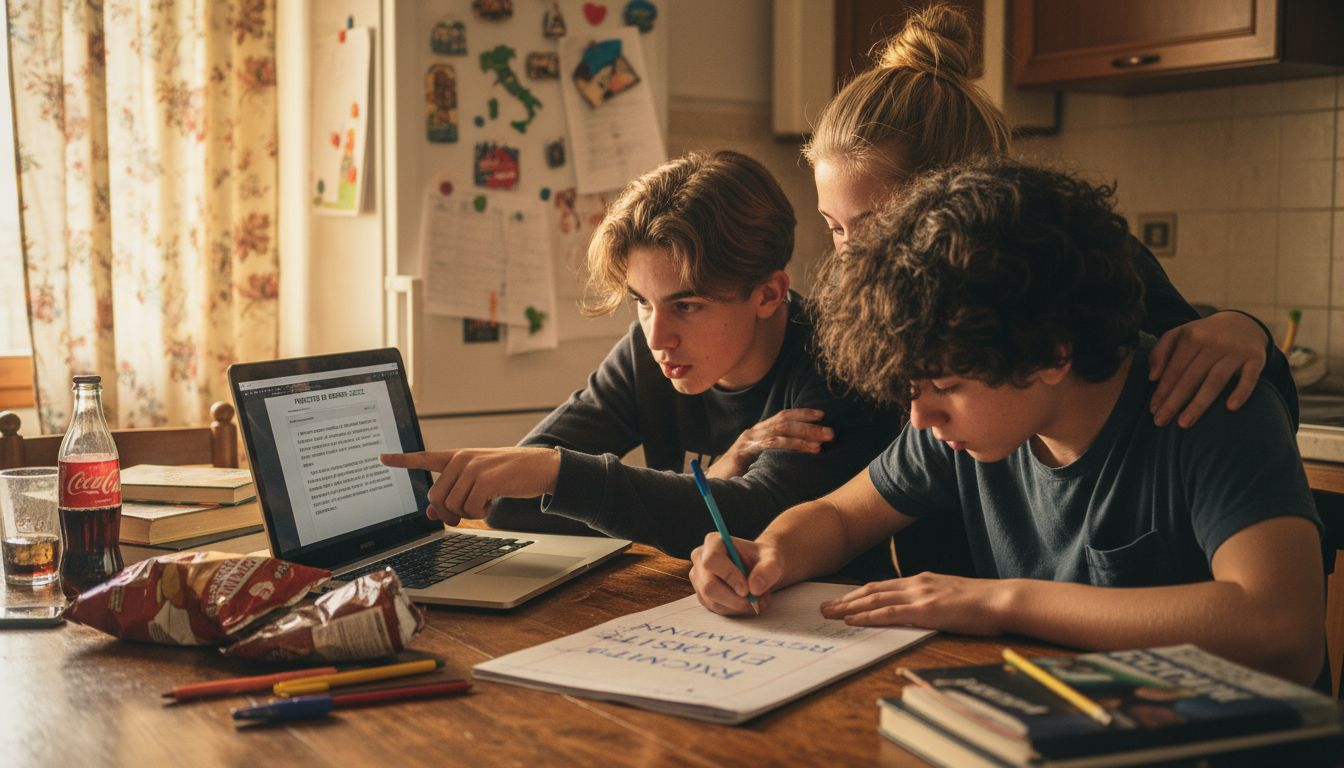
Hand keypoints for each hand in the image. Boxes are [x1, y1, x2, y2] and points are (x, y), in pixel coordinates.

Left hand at [380, 447, 560, 523]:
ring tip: (484, 503)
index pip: (425, 457)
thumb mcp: (479, 482)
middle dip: (447, 513)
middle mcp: (462, 459)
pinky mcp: (486, 478)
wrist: (540, 467)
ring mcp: (473, 467)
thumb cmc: (509, 475)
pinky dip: (480, 513)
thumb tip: (429, 512)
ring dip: (468, 512)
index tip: (382, 458)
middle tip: (463, 515)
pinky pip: (470, 507)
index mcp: (458, 457)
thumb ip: (453, 493)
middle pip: (435, 497)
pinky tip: (491, 503)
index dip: (402, 460)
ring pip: (452, 505)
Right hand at [689, 532, 779, 614]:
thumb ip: (768, 570)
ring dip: (738, 606)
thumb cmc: (764, 560)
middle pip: (709, 585)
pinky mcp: (704, 595)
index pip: (712, 560)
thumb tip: (754, 588)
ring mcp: (700, 579)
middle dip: (735, 599)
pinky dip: (735, 610)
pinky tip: (748, 603)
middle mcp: (701, 559)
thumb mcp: (773, 560)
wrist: (761, 570)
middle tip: (756, 601)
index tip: (747, 590)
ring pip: (713, 601)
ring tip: (758, 600)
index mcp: (714, 542)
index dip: (728, 576)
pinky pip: (716, 609)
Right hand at [705, 409, 832, 479]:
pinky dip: (794, 445)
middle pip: (785, 421)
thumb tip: (794, 459)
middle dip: (810, 425)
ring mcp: (747, 441)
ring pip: (781, 430)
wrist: (710, 486)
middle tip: (831, 432)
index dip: (801, 413)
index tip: (821, 414)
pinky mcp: (744, 451)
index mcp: (756, 434)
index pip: (781, 417)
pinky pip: (772, 444)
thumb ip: (770, 458)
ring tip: (824, 442)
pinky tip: (809, 450)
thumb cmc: (734, 478)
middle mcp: (752, 433)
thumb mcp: (756, 464)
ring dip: (806, 434)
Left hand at [819, 572, 1012, 634]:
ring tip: (829, 613)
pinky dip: (867, 616)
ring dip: (849, 607)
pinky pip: (889, 613)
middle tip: (824, 606)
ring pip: (874, 599)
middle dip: (846, 599)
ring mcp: (919, 595)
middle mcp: (916, 583)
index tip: (842, 599)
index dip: (859, 593)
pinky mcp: (925, 610)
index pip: (882, 586)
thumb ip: (932, 600)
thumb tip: (920, 610)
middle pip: (871, 590)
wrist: (1002, 599)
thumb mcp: (952, 597)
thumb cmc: (983, 603)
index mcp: (922, 580)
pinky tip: (852, 620)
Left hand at [1148, 312, 1267, 427]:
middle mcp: (1213, 343)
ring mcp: (1236, 351)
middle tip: (1161, 422)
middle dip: (1174, 402)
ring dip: (1199, 404)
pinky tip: (1230, 408)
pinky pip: (1249, 378)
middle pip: (1190, 378)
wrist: (1243, 322)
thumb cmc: (1204, 335)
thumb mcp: (1179, 335)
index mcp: (1192, 337)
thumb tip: (1153, 377)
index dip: (1162, 391)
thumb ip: (1160, 352)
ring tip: (1184, 423)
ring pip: (1215, 381)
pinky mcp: (1256, 359)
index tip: (1152, 410)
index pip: (1174, 370)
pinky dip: (1241, 392)